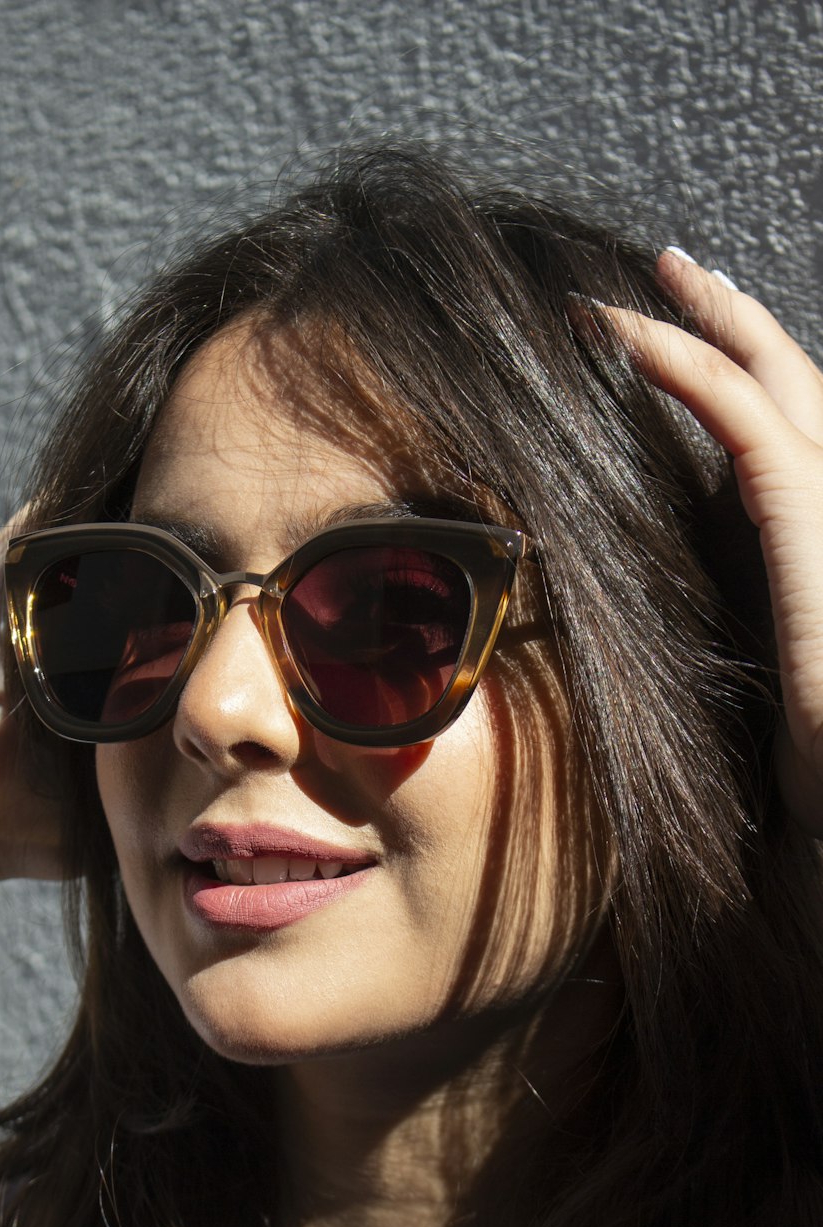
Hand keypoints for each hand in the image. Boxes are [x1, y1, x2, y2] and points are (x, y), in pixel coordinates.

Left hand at [591, 252, 822, 835]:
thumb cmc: (817, 749)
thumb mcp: (766, 660)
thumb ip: (737, 605)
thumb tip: (678, 594)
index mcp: (822, 530)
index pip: (784, 427)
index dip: (736, 371)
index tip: (672, 344)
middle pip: (789, 379)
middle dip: (731, 316)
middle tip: (673, 269)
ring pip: (767, 376)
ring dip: (703, 319)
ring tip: (650, 278)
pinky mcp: (813, 510)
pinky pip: (739, 416)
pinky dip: (682, 363)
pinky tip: (630, 335)